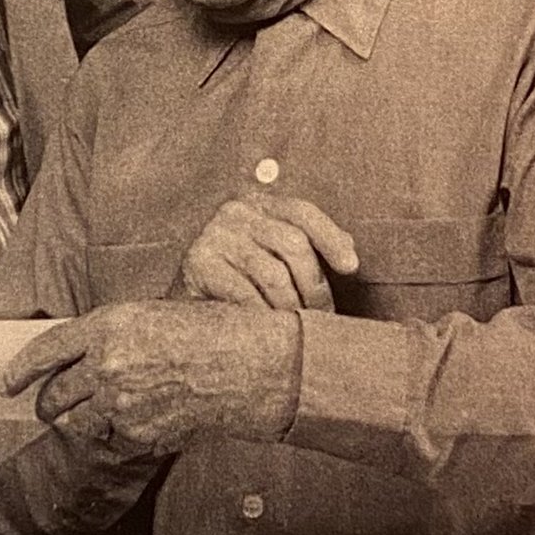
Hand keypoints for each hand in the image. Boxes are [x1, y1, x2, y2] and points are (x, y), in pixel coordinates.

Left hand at [3, 300, 301, 455]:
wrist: (253, 365)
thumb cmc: (214, 331)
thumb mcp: (155, 315)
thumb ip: (114, 336)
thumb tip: (83, 357)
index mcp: (109, 325)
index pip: (46, 351)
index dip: (21, 370)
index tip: (7, 382)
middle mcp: (107, 364)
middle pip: (55, 395)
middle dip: (45, 405)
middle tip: (44, 408)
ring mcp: (122, 403)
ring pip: (78, 424)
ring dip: (77, 423)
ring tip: (85, 418)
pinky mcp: (140, 432)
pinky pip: (113, 439)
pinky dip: (116, 434)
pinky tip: (134, 421)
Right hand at [172, 192, 358, 310]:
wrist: (182, 301)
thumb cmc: (237, 278)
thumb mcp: (270, 254)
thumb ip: (305, 248)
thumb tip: (349, 251)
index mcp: (259, 205)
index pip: (302, 212)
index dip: (331, 238)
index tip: (352, 267)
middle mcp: (236, 212)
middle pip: (293, 243)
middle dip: (315, 285)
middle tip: (325, 317)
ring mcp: (215, 235)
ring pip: (272, 273)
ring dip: (292, 305)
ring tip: (301, 327)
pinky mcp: (198, 262)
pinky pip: (244, 293)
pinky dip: (265, 314)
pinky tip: (272, 330)